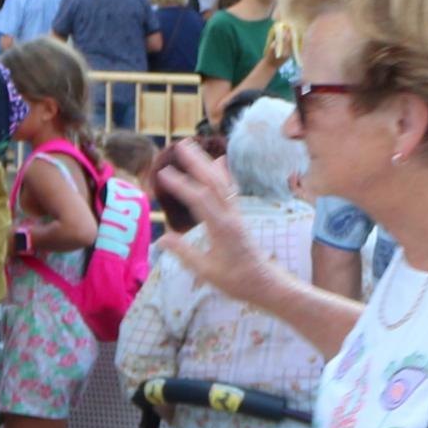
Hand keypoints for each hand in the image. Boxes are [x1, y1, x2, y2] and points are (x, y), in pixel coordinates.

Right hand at [155, 144, 257, 291]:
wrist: (265, 283)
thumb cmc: (235, 280)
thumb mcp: (206, 271)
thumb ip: (184, 253)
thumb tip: (161, 239)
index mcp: (221, 228)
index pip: (200, 200)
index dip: (181, 185)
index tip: (163, 173)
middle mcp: (230, 215)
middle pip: (213, 182)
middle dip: (196, 162)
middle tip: (180, 144)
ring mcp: (236, 214)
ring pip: (221, 182)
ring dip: (206, 162)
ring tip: (192, 147)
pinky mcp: (238, 216)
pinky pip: (229, 189)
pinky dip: (223, 173)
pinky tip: (219, 161)